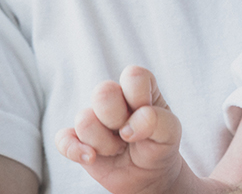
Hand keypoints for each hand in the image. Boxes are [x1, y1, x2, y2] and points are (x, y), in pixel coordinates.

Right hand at [56, 66, 186, 193]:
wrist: (148, 174)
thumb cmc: (160, 145)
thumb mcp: (170, 132)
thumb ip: (158, 121)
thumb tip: (129, 126)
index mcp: (139, 87)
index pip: (133, 75)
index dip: (139, 97)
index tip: (147, 115)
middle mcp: (114, 98)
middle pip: (103, 91)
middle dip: (118, 118)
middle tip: (130, 134)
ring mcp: (93, 118)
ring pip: (84, 119)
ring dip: (105, 143)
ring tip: (120, 148)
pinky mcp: (77, 140)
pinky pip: (62, 139)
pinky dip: (76, 150)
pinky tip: (92, 158)